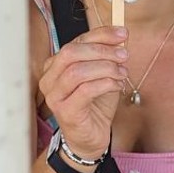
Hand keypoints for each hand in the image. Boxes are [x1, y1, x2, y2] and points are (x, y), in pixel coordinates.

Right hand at [39, 25, 128, 159]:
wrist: (90, 139)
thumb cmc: (94, 106)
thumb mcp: (101, 76)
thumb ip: (105, 57)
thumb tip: (120, 38)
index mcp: (55, 66)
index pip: (76, 41)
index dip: (100, 35)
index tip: (122, 34)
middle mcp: (49, 79)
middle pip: (71, 52)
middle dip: (101, 50)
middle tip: (123, 55)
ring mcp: (54, 96)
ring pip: (77, 71)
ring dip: (105, 68)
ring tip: (122, 73)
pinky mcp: (65, 111)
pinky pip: (85, 90)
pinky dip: (105, 83)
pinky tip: (117, 85)